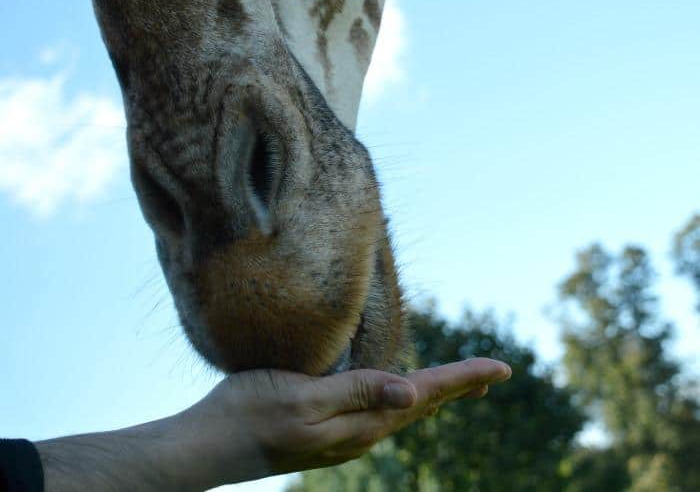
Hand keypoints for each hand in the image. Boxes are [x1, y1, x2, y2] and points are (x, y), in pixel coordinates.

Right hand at [172, 358, 511, 487]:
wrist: (206, 447)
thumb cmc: (248, 413)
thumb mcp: (302, 396)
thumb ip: (357, 393)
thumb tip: (414, 393)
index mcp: (360, 422)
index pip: (424, 394)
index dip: (463, 377)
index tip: (501, 368)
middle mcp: (359, 434)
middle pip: (420, 405)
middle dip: (456, 388)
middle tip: (489, 375)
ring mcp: (341, 437)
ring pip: (401, 412)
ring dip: (432, 394)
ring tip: (456, 385)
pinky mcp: (324, 433)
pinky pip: (378, 415)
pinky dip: (401, 401)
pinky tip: (400, 397)